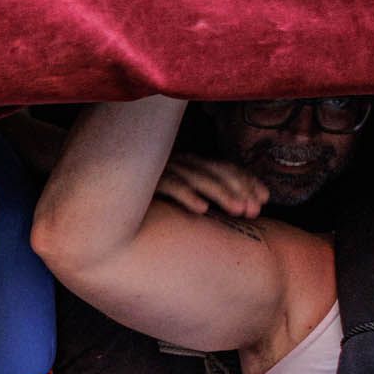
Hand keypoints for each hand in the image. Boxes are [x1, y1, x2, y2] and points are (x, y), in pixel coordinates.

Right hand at [152, 154, 269, 219]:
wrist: (107, 200)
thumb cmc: (150, 204)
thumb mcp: (183, 198)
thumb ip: (207, 199)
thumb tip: (243, 210)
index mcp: (190, 164)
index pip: (225, 167)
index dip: (247, 181)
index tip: (266, 199)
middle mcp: (179, 163)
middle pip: (215, 171)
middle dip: (239, 189)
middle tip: (255, 210)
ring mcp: (161, 170)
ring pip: (198, 178)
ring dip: (221, 194)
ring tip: (239, 211)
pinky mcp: (144, 182)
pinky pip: (169, 186)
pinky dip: (186, 196)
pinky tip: (201, 210)